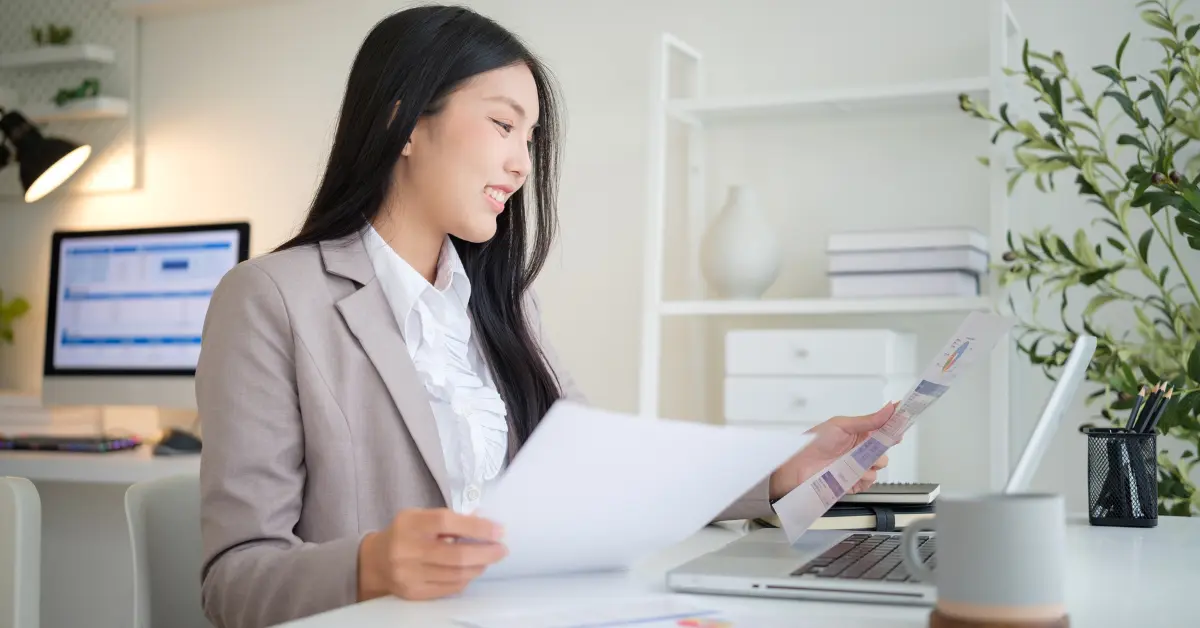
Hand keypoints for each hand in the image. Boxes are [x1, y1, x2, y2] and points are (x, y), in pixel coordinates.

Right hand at [357, 508, 506, 600]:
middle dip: (486, 552)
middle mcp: (407, 550)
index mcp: (411, 524)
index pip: (448, 523)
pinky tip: (472, 571)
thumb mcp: (420, 516)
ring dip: (479, 567)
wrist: (375, 561)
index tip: (499, 530)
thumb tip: (484, 522)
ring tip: (488, 559)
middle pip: (456, 555)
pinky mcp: (414, 592)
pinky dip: (465, 579)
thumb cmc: (404, 533)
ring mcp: (410, 574)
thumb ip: (449, 519)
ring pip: (456, 574)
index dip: (477, 527)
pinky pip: (449, 588)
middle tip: (501, 549)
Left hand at [768, 402, 897, 500]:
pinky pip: (868, 483)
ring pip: (878, 468)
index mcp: (859, 432)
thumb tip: (891, 407)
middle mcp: (860, 449)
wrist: (796, 466)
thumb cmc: (815, 441)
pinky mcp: (852, 482)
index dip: (894, 429)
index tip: (902, 427)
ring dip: (869, 467)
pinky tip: (851, 477)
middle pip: (884, 451)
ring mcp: (856, 466)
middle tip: (868, 451)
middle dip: (880, 452)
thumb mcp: (842, 425)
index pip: (884, 430)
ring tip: (853, 465)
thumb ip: (868, 420)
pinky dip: (862, 480)